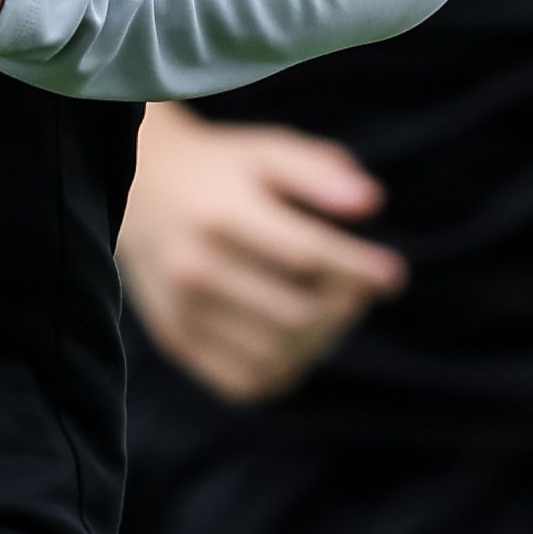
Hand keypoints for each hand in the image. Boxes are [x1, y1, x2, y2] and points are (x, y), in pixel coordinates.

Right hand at [118, 102, 404, 400]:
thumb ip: (319, 173)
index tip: (393, 275)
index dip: (359, 269)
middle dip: (344, 305)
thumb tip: (372, 204)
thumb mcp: (268, 152)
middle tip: (357, 288)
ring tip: (329, 308)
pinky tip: (297, 336)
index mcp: (220, 214)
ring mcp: (182, 310)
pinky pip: (246, 380)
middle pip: (295, 313)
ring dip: (320, 339)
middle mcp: (195, 267)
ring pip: (276, 354)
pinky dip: (286, 367)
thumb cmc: (222, 171)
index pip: (306, 256)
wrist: (139, 190)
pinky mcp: (176, 339)